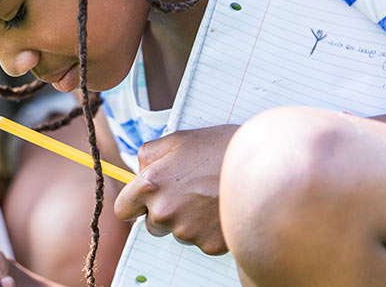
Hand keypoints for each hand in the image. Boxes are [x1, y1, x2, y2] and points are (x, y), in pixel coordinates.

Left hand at [113, 124, 237, 254]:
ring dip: (189, 220)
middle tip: (189, 192)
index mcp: (151, 185)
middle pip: (152, 224)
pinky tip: (222, 209)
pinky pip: (202, 241)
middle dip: (164, 211)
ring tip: (210, 197)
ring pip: (179, 232)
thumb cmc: (222, 148)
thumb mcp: (178, 139)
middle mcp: (164, 212)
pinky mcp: (209, 245)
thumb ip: (148, 154)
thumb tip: (138, 170)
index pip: (123, 210)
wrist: (263, 167)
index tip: (143, 201)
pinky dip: (210, 229)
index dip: (134, 204)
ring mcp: (187, 231)